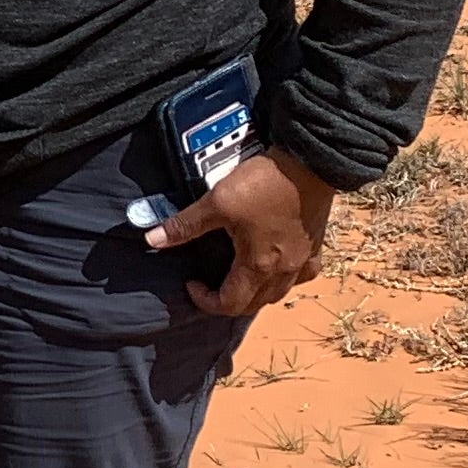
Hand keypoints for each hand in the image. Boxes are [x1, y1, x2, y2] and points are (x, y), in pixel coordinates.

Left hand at [143, 148, 336, 318]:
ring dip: (254, 293)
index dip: (204, 301)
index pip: (229, 305)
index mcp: (258, 266)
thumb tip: (151, 239)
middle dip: (227, 300)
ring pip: (277, 294)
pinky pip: (300, 277)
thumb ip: (185, 224)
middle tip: (209, 281)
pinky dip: (282, 279)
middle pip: (253, 304)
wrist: (311, 163)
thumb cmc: (265, 183)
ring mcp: (304, 261)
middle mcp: (284, 271)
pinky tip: (273, 264)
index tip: (191, 282)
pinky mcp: (316, 248)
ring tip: (235, 274)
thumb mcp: (218, 201)